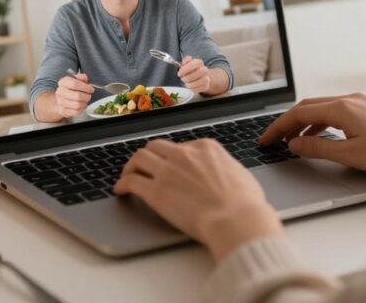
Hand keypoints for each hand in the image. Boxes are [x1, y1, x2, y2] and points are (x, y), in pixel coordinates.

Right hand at [53, 73, 92, 117]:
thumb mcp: (75, 80)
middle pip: (77, 96)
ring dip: (84, 103)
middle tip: (89, 96)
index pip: (74, 84)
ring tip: (85, 101)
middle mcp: (60, 92)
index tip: (91, 89)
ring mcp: (60, 102)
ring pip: (77, 105)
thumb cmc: (70, 89)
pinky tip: (81, 106)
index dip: (85, 87)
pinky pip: (76, 112)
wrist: (60, 99)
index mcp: (63, 82)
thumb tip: (84, 77)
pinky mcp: (63, 111)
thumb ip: (81, 77)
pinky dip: (81, 109)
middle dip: (87, 96)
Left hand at [115, 139, 281, 261]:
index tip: (169, 165)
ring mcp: (168, 171)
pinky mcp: (156, 191)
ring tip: (127, 176)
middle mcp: (183, 154)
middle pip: (156, 147)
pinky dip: (122, 184)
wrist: (236, 218)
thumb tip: (224, 174)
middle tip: (143, 167)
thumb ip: (225, 169)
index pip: (181, 146)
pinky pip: (131, 182)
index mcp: (205, 147)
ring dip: (131, 166)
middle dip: (148, 156)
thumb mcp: (240, 174)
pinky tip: (120, 190)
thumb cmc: (245, 203)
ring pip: (139, 158)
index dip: (172, 157)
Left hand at [177, 56, 210, 93]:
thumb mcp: (186, 64)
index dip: (186, 69)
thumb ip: (185, 61)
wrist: (198, 77)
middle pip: (199, 72)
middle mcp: (204, 69)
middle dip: (188, 77)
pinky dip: (193, 88)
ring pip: (200, 81)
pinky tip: (190, 86)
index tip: (179, 73)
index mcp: (199, 62)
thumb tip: (184, 62)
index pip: (195, 63)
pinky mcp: (206, 86)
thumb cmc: (190, 70)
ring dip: (190, 84)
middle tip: (183, 79)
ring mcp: (206, 78)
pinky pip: (199, 88)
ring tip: (186, 83)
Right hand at [258, 93, 365, 172]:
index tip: (266, 139)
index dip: (278, 127)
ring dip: (303, 123)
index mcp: (341, 108)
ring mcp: (359, 102)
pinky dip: (320, 122)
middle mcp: (348, 99)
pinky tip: (319, 136)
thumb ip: (317, 148)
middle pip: (307, 106)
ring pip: (321, 108)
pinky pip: (334, 111)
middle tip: (273, 139)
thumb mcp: (349, 155)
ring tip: (292, 141)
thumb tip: (294, 144)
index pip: (298, 113)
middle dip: (287, 122)